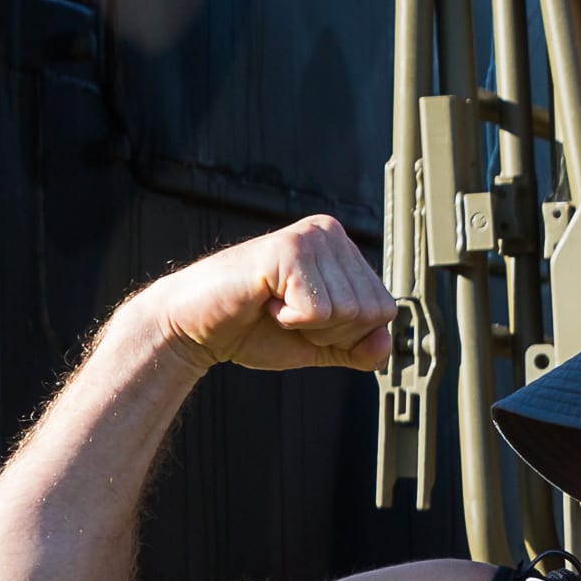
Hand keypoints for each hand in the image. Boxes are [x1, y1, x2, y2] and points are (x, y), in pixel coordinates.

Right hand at [132, 215, 396, 373]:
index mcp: (344, 250)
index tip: (305, 319)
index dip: (347, 334)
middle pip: (371, 312)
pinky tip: (265, 301)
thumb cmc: (255, 329)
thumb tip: (386, 337)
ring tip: (275, 306)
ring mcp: (309, 237)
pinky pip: (318, 310)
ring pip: (347, 312)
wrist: (194, 327)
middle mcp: (330, 233)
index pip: (384, 311)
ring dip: (308, 325)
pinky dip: (290, 320)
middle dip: (330, 331)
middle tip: (287, 315)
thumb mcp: (322, 345)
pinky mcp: (287, 250)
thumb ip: (361, 348)